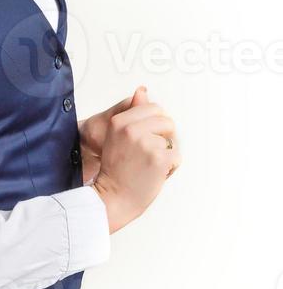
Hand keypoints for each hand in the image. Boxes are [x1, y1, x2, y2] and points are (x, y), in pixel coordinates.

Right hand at [91, 86, 181, 233]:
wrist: (112, 198)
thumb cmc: (116, 170)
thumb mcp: (118, 136)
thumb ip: (132, 112)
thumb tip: (142, 90)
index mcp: (119, 121)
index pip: (153, 108)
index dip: (154, 125)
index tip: (143, 140)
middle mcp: (131, 129)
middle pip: (166, 121)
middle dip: (164, 137)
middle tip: (147, 155)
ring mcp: (146, 143)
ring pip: (173, 140)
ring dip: (166, 153)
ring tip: (148, 165)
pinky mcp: (160, 158)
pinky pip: (177, 157)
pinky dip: (170, 168)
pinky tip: (154, 174)